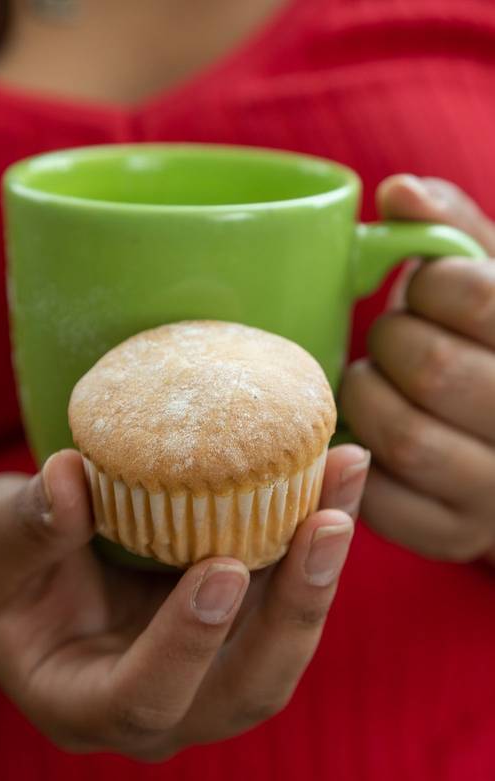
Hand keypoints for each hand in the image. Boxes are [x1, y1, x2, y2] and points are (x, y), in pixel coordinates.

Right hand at [0, 445, 368, 759]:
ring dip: (323, 564)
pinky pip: (288, 589)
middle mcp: (166, 700)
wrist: (32, 574)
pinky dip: (315, 535)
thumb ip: (24, 529)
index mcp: (89, 702)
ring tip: (346, 476)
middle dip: (295, 610)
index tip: (219, 569)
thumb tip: (67, 478)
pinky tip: (335, 472)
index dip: (187, 643)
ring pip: (285, 639)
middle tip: (328, 525)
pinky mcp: (238, 621)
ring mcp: (211, 665)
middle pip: (248, 687)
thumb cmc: (1, 573)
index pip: (144, 697)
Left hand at [341, 174, 494, 562]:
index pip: (479, 296)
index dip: (430, 282)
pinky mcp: (448, 533)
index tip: (421, 286)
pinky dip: (355, 458)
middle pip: (435, 368)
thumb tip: (398, 190)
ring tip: (371, 380)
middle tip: (391, 336)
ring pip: (404, 438)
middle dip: (392, 339)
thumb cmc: (489, 348)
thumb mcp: (491, 284)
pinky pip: (381, 498)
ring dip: (366, 395)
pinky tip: (366, 430)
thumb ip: (453, 231)